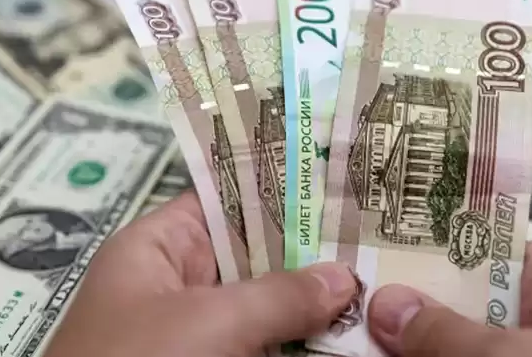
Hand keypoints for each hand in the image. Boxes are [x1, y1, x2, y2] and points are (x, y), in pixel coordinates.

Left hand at [43, 191, 357, 356]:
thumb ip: (279, 295)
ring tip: (372, 287)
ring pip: (263, 308)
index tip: (341, 191)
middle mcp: (177, 286)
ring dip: (312, 304)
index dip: (281, 191)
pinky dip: (298, 343)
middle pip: (254, 256)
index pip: (225, 200)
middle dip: (311, 254)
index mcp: (157, 249)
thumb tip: (343, 277)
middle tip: (374, 245)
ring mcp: (195, 334)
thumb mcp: (208, 324)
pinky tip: (342, 335)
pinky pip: (262, 346)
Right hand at [367, 242, 531, 356]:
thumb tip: (383, 304)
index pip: (485, 252)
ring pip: (468, 352)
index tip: (366, 262)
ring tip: (355, 343)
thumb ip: (448, 334)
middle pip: (468, 309)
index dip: (425, 255)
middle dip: (411, 315)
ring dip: (419, 349)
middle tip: (348, 314)